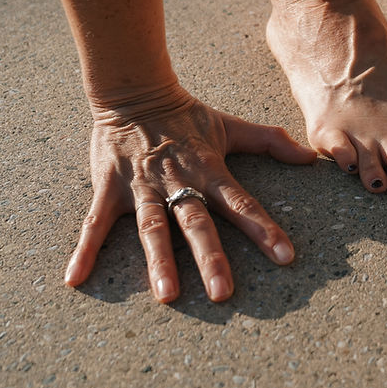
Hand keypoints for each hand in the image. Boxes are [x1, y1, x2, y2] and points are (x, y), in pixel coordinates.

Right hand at [64, 84, 316, 302]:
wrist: (134, 91)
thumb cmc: (186, 115)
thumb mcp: (230, 126)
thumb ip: (270, 142)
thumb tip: (312, 157)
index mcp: (210, 170)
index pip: (243, 203)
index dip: (264, 229)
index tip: (285, 257)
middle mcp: (178, 182)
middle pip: (197, 222)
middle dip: (211, 257)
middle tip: (223, 293)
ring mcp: (142, 187)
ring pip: (153, 227)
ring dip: (159, 261)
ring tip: (168, 296)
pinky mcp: (109, 188)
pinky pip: (94, 222)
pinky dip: (85, 250)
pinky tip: (74, 279)